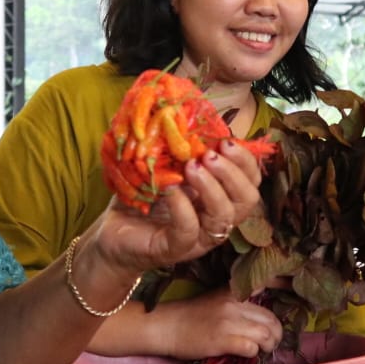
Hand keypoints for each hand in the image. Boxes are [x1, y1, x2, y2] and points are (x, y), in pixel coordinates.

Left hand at [84, 138, 264, 277]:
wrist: (114, 235)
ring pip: (224, 217)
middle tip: (210, 155)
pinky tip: (170, 189)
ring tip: (192, 167)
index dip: (246, 161)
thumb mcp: (163, 169)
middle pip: (247, 200)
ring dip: (212, 187)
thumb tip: (183, 114)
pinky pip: (190, 230)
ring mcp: (198, 238)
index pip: (250, 182)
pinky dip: (183, 206)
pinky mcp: (175, 249)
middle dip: (234, 173)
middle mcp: (215, 219)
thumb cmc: (142, 199)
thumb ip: (178, 149)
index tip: (226, 142)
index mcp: (218, 198)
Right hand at [148, 289, 281, 359]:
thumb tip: (262, 316)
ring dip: (268, 346)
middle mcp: (234, 304)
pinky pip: (252, 348)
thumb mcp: (216, 299)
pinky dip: (253, 353)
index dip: (285, 284)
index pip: (267, 283)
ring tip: (261, 350)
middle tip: (270, 341)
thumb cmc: (190, 316)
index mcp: (233, 292)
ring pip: (266, 335)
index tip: (294, 286)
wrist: (165, 326)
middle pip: (271, 319)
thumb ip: (239, 302)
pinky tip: (246, 353)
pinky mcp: (223, 340)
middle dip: (276, 334)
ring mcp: (229, 321)